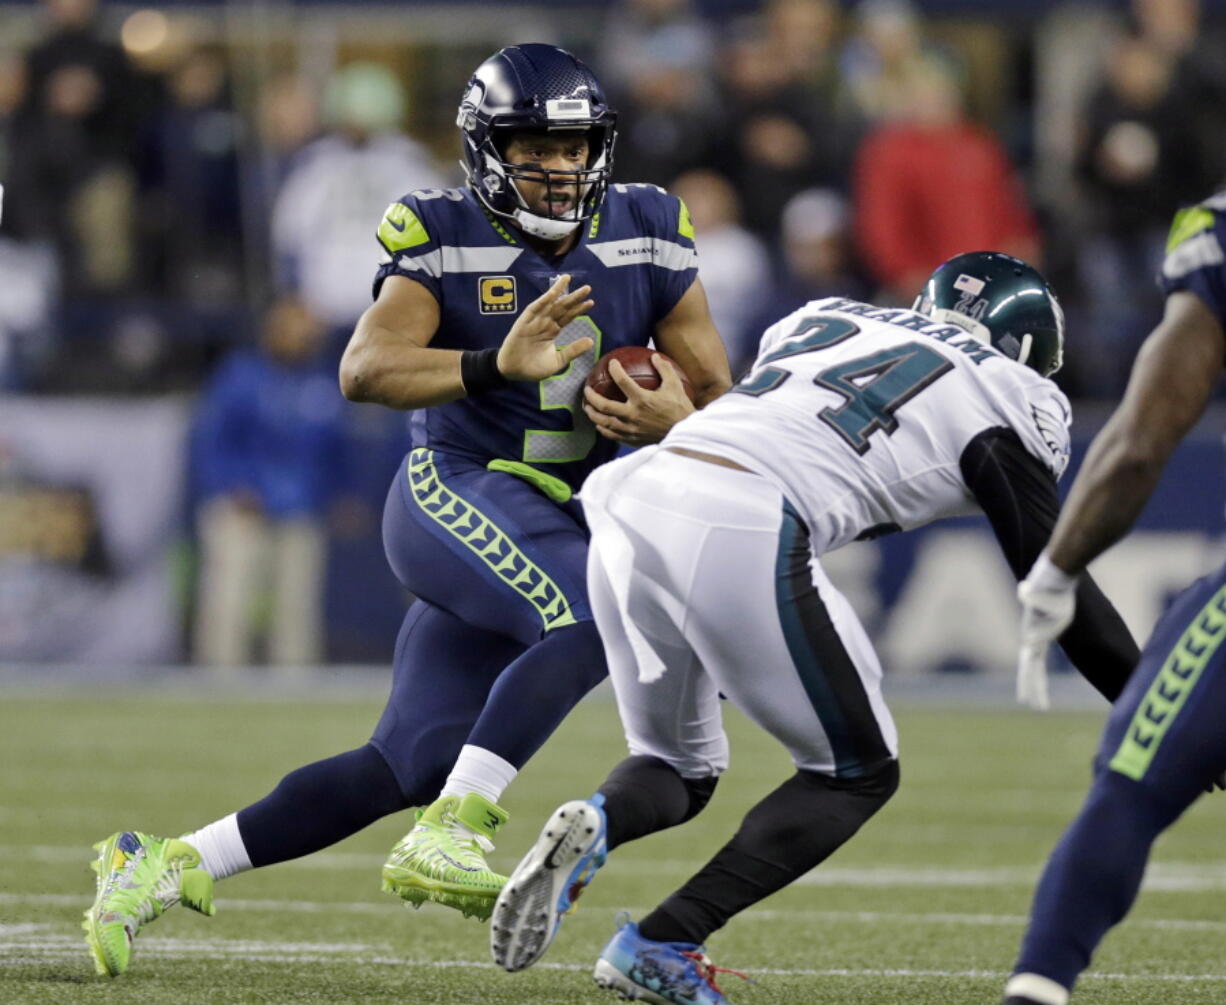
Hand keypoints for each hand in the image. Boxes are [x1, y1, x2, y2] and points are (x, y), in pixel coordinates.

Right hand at [496, 274, 594, 381]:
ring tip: (569, 279)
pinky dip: (544, 299)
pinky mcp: (524, 321)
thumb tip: (591, 341)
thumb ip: (573, 350)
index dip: (578, 309)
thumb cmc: (533, 368)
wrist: (513, 372)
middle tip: (588, 288)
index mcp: (552, 331)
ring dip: (559, 291)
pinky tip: (554, 292)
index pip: (568, 317)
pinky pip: (535, 308)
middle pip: (562, 307)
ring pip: (550, 304)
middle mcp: (545, 323)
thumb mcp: (557, 361)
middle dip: (574, 297)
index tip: (591, 302)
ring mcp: (535, 321)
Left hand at [583, 353, 695, 445]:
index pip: (622, 381)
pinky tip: (599, 425)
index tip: (611, 363)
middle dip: (591, 396)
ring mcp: (630, 429)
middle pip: (604, 405)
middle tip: (586, 389)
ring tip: (587, 407)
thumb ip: (664, 369)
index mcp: (642, 400)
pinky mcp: (631, 439)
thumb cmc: (680, 409)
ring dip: (592, 414)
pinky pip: (612, 435)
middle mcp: (633, 415)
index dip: (615, 370)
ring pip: (604, 422)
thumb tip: (654, 356)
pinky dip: (603, 429)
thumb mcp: (675, 386)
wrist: (684, 434)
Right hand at [1016, 557, 1077, 709]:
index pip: (1031, 666)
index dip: (1032, 684)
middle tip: (1037, 708)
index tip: (1030, 703)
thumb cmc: (1053, 591)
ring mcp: (1036, 636)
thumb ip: (1036, 604)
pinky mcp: (1043, 632)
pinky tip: (1037, 674)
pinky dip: (1038, 670)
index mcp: (1033, 638)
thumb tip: (1026, 605)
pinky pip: (1038, 657)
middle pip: (1029, 669)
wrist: (1054, 578)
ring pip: (1032, 665)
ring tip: (1035, 699)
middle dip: (1033, 689)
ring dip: (1035, 682)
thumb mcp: (1047, 601)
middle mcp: (1031, 639)